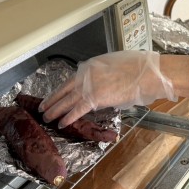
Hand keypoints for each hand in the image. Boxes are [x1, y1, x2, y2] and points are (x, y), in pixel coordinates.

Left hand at [39, 50, 176, 127]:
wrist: (145, 73)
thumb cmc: (137, 69)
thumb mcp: (114, 65)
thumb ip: (102, 75)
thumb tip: (100, 85)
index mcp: (91, 65)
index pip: (71, 79)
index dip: (61, 89)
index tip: (54, 95)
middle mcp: (86, 74)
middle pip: (65, 89)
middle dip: (52, 99)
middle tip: (42, 107)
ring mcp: (90, 86)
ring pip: (67, 100)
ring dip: (55, 109)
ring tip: (46, 117)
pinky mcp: (95, 98)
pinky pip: (77, 110)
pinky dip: (68, 117)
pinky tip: (61, 123)